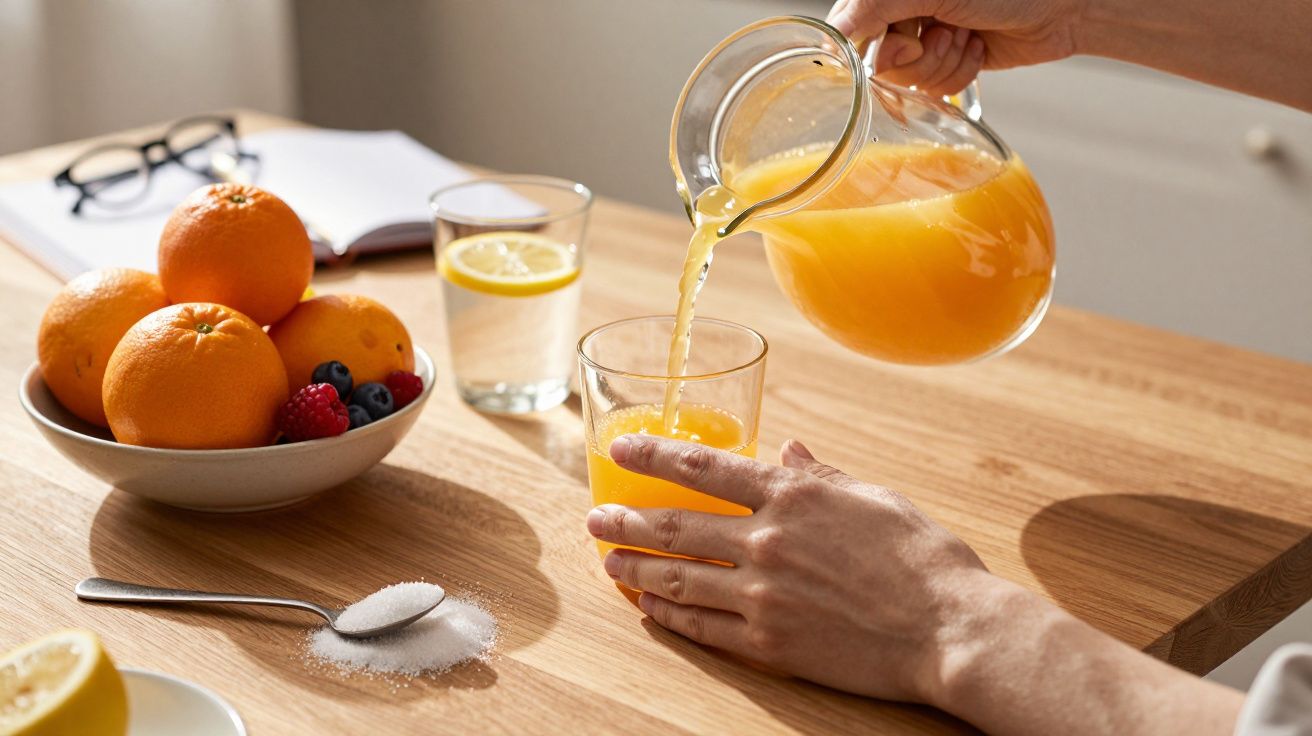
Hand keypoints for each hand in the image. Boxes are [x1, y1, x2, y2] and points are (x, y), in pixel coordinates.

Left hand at [585, 435, 997, 703]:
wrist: (949, 629)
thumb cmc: (923, 559)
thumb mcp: (872, 497)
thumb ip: (818, 475)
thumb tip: (785, 450)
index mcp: (792, 495)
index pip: (703, 467)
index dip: (653, 455)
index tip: (621, 450)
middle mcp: (766, 541)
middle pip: (676, 526)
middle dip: (626, 520)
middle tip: (596, 518)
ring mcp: (762, 594)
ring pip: (680, 578)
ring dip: (636, 567)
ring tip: (609, 561)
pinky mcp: (769, 642)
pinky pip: (703, 627)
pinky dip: (669, 615)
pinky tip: (649, 606)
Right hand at [825, 0, 1084, 94]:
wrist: (1060, 8)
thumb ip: (877, 7)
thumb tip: (835, 32)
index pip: (853, 31)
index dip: (880, 48)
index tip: (912, 40)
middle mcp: (901, 14)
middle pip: (879, 63)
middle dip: (921, 56)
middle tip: (950, 31)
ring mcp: (924, 39)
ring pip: (908, 80)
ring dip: (945, 64)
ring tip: (968, 37)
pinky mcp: (946, 63)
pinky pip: (933, 89)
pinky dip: (959, 74)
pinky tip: (977, 49)